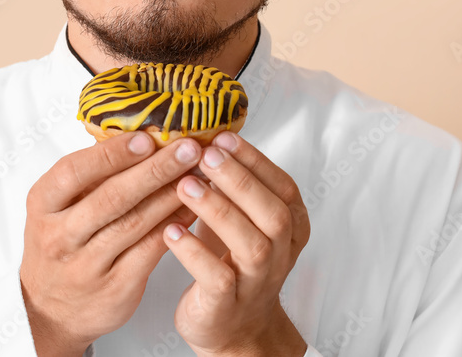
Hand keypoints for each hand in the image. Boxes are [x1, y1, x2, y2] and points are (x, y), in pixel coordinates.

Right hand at [20, 130, 202, 356]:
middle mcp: (60, 234)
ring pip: (135, 223)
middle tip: (189, 148)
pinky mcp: (114, 288)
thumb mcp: (55, 208)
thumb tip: (138, 136)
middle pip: (112, 197)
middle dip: (155, 169)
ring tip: (199, 174)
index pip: (75, 171)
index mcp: (42, 203)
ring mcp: (86, 265)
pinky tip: (192, 208)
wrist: (49, 310)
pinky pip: (150, 251)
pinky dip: (174, 226)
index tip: (148, 136)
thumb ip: (87, 177)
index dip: (113, 153)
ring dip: (171, 195)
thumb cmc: (60, 245)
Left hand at [162, 132, 310, 356]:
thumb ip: (234, 183)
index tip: (224, 136)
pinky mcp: (227, 305)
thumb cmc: (230, 259)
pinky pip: (217, 279)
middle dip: (239, 179)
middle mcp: (280, 254)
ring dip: (217, 210)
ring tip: (184, 185)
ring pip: (250, 244)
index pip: (283, 187)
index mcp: (290, 226)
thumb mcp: (241, 218)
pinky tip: (171, 231)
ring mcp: (257, 282)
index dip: (255, 160)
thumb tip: (202, 133)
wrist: (232, 327)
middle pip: (273, 212)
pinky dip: (194, 252)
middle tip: (205, 154)